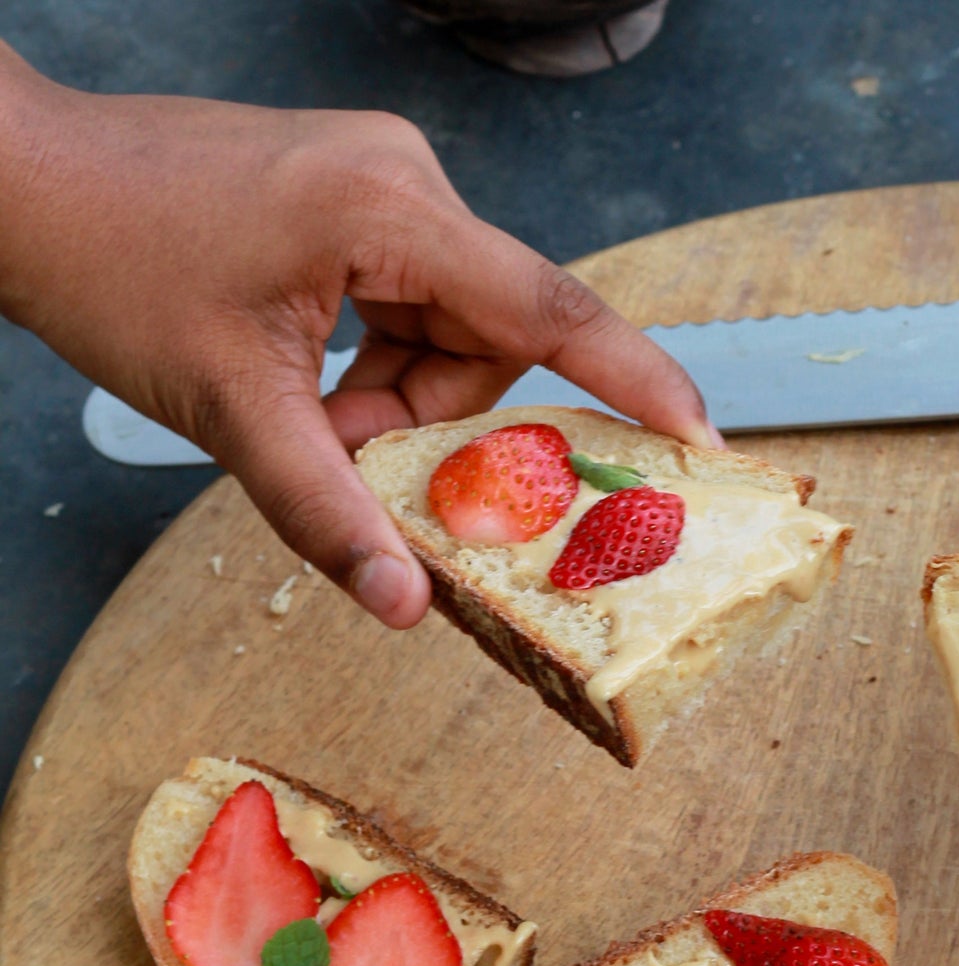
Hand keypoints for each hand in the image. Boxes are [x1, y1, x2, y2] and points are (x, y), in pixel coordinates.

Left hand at [0, 47, 711, 627]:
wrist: (18, 180)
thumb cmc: (111, 265)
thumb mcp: (229, 411)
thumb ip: (328, 512)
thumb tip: (405, 608)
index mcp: (390, 209)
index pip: (551, 310)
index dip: (639, 383)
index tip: (706, 444)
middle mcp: (405, 180)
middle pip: (493, 340)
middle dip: (437, 421)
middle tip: (354, 454)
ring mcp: (382, 184)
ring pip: (452, 335)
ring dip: (397, 400)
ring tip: (306, 415)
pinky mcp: (358, 199)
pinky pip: (414, 309)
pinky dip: (377, 367)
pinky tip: (309, 380)